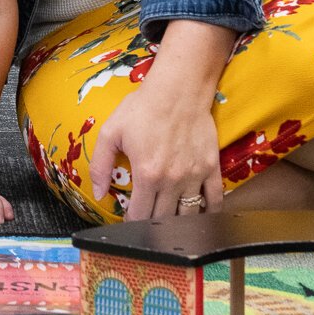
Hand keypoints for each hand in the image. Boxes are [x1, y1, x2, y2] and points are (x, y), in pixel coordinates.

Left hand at [88, 63, 224, 220]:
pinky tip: (200, 212)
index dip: (131, 222)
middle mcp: (172, 181)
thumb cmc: (142, 108)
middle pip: (163, 220)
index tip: (129, 219)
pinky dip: (209, 211)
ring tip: (169, 219)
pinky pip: (215, 199)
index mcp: (147, 175)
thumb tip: (98, 194)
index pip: (140, 215)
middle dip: (152, 225)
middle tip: (146, 219)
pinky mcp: (211, 168)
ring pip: (189, 215)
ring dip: (178, 222)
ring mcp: (195, 176)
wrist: (178, 89)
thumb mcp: (111, 132)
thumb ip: (100, 165)